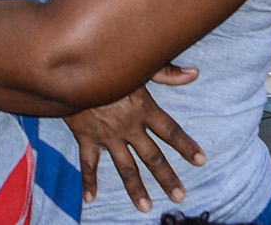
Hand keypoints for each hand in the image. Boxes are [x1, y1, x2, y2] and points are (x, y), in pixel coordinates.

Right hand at [63, 65, 204, 211]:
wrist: (70, 70)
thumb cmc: (105, 63)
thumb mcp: (137, 66)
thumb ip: (166, 72)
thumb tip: (194, 74)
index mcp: (143, 109)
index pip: (171, 132)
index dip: (186, 146)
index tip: (200, 160)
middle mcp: (128, 127)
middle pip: (152, 157)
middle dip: (167, 177)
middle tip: (179, 196)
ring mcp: (107, 135)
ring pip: (125, 167)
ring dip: (136, 188)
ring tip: (146, 207)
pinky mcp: (86, 137)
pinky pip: (88, 163)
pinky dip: (89, 181)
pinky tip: (90, 197)